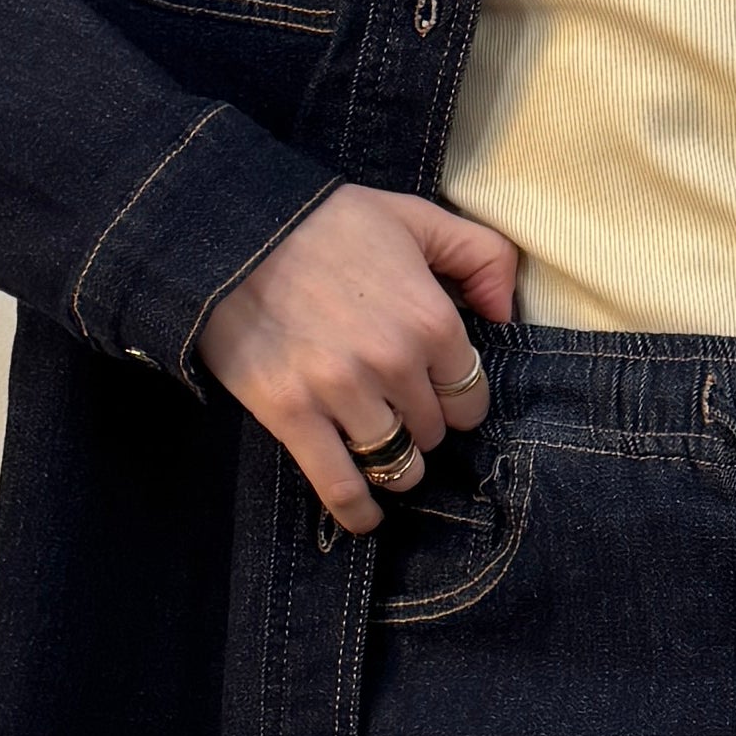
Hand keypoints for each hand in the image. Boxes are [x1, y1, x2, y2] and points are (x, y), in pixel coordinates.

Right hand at [192, 187, 517, 534]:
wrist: (230, 232)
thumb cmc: (324, 223)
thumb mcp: (414, 216)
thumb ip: (478, 254)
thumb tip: (504, 312)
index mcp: (431, 318)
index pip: (469, 395)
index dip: (454, 396)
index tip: (433, 388)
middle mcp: (394, 363)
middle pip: (433, 431)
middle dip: (422, 424)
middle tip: (396, 406)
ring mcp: (342, 393)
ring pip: (396, 462)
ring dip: (396, 464)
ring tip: (383, 450)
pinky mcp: (293, 415)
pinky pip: (341, 485)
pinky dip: (357, 510)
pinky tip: (366, 518)